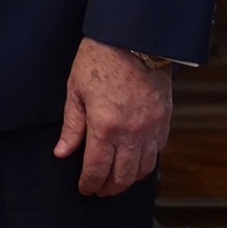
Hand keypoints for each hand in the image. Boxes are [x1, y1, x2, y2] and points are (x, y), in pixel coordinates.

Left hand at [53, 37, 171, 197]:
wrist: (133, 38)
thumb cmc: (100, 60)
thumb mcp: (75, 91)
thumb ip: (71, 127)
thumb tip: (62, 152)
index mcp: (104, 126)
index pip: (97, 169)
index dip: (89, 183)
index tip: (84, 188)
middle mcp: (131, 133)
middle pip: (122, 177)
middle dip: (108, 188)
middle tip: (99, 189)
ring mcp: (151, 128)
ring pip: (143, 169)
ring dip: (129, 180)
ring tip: (117, 180)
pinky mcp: (164, 120)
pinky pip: (158, 151)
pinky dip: (146, 162)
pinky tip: (136, 160)